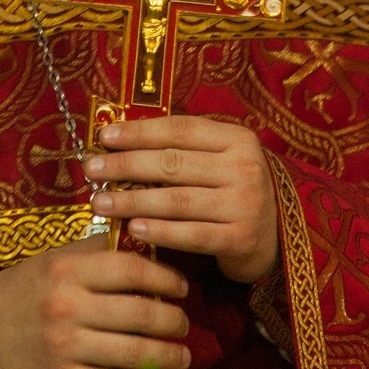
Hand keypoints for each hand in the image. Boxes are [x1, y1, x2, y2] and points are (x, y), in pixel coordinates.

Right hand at [0, 236, 189, 368]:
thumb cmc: (26, 288)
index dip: (166, 279)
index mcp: (68, 270)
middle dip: (174, 321)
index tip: (181, 287)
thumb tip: (148, 242)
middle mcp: (67, 306)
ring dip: (168, 355)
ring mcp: (64, 346)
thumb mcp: (56, 258)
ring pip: (135, 353)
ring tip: (182, 354)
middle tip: (184, 323)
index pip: (132, 270)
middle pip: (141, 314)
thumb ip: (98, 250)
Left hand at [82, 115, 277, 283]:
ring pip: (177, 200)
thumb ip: (181, 149)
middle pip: (173, 163)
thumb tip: (119, 139)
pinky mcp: (241, 239)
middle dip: (126, 165)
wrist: (277, 236)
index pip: (179, 130)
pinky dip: (160, 231)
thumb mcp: (219, 160)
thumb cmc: (233, 190)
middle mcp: (244, 167)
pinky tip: (133, 229)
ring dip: (132, 201)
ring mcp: (245, 204)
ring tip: (100, 202)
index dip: (139, 132)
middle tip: (91, 170)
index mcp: (237, 139)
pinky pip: (192, 234)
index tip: (104, 137)